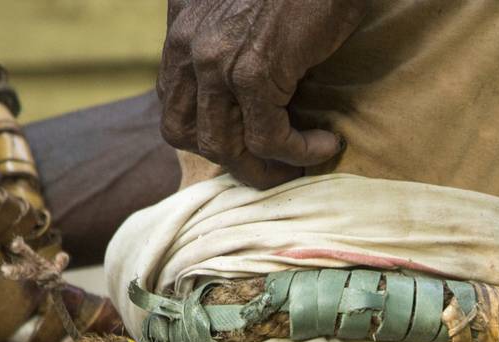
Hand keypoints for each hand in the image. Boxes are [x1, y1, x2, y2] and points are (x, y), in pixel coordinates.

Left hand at [157, 0, 367, 187]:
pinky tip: (326, 143)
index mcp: (180, 35)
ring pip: (225, 146)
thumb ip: (217, 36)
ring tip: (298, 166)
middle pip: (186, 136)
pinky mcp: (253, 73)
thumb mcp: (235, 7)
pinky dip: (299, 152)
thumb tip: (227, 82)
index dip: (205, 134)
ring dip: (265, 168)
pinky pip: (268, 139)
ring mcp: (217, 63)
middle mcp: (189, 50)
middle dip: (229, 160)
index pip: (172, 107)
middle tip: (269, 166)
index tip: (243, 142)